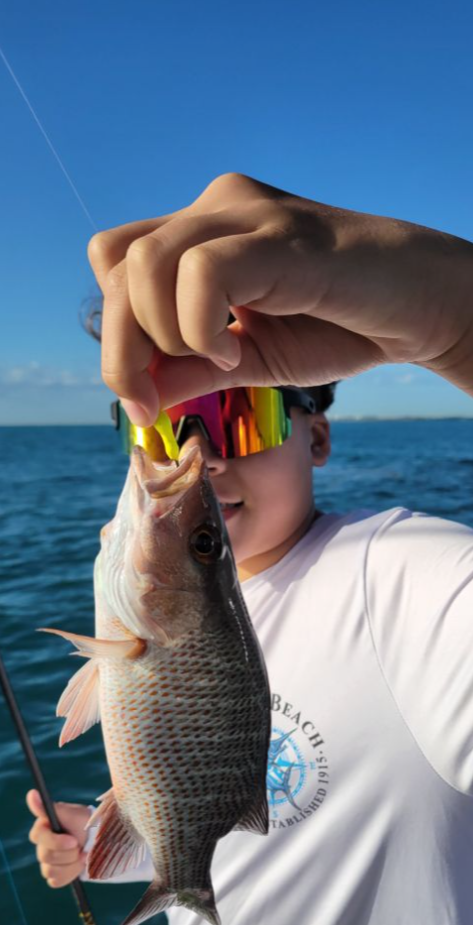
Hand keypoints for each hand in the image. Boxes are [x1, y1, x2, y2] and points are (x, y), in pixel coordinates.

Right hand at [27, 789, 89, 887]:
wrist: (101, 841)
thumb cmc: (86, 823)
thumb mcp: (71, 814)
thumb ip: (50, 808)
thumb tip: (31, 793)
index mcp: (44, 827)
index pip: (38, 837)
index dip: (55, 842)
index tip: (73, 841)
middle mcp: (42, 844)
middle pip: (44, 856)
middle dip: (68, 853)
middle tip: (81, 846)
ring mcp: (47, 861)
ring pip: (49, 871)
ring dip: (71, 864)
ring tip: (83, 854)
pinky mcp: (55, 875)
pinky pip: (55, 881)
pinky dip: (70, 874)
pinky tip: (79, 864)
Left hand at [88, 173, 472, 423]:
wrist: (418, 310)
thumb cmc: (340, 326)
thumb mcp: (248, 358)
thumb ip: (190, 367)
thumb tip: (137, 393)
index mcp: (203, 231)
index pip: (114, 262)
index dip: (114, 332)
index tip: (146, 396)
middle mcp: (215, 208)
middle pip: (115, 262)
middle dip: (120, 350)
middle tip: (156, 400)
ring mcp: (245, 214)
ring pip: (143, 262)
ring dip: (163, 335)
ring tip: (221, 357)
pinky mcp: (279, 235)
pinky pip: (202, 271)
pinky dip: (200, 326)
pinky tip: (236, 348)